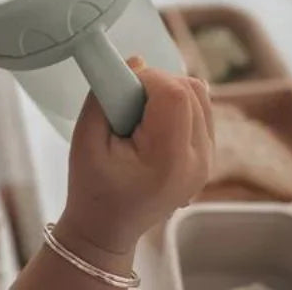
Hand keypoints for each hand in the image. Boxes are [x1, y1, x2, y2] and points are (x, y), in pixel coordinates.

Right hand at [59, 60, 213, 255]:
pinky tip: (154, 119)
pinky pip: (202, 109)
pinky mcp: (207, 157)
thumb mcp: (84, 140)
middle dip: (157, 82)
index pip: (175, 94)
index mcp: (168, 161)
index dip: (148, 78)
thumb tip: (137, 61)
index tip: (123, 89)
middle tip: (128, 102)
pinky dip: (179, 102)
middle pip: (191, 90)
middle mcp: (197, 161)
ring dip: (170, 89)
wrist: (107, 230)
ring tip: (140, 112)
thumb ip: (105, 96)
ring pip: (200, 95)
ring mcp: (207, 161)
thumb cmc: (91, 189)